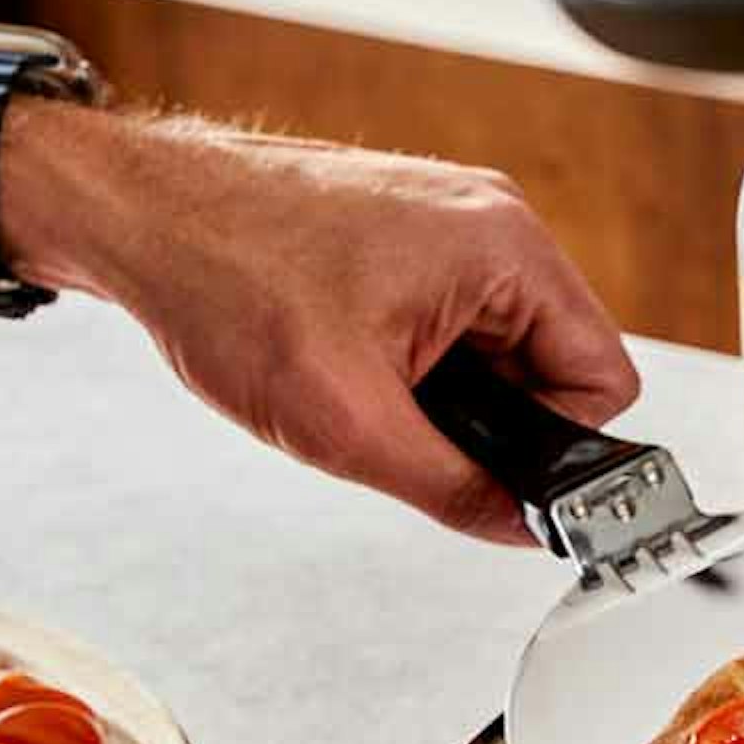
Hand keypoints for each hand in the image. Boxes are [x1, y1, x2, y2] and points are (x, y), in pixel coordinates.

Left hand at [0, 100, 640, 542]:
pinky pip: (465, 315)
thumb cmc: (225, 279)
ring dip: (458, 389)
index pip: (605, 378)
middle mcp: (494, 219)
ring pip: (509, 344)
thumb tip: (523, 530)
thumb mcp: (349, 424)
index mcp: (505, 248)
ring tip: (373, 390)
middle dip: (498, 416)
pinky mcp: (418, 226)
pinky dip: (428, 356)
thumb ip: (457, 490)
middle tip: (413, 429)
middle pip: (560, 361)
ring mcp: (456, 216)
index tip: (499, 471)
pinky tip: (364, 360)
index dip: (558, 444)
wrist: (138, 213)